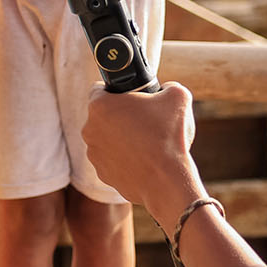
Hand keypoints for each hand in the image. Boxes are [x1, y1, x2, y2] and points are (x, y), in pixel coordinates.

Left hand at [81, 82, 199, 210]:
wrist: (167, 180)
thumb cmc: (168, 136)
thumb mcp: (177, 96)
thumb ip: (169, 86)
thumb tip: (166, 90)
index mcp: (99, 106)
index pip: (100, 89)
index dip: (117, 91)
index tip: (132, 97)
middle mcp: (89, 129)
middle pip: (103, 115)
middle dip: (120, 115)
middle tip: (143, 119)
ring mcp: (94, 153)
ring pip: (106, 138)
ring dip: (120, 137)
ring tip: (145, 141)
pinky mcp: (102, 173)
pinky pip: (112, 159)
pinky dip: (123, 158)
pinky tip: (142, 159)